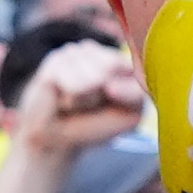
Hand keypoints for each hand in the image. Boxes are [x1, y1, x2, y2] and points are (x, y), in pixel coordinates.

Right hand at [6, 37, 143, 150]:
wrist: (57, 142)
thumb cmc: (95, 125)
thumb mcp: (131, 114)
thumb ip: (134, 95)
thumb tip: (108, 84)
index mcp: (122, 59)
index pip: (137, 66)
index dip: (129, 94)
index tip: (115, 106)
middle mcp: (98, 50)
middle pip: (113, 66)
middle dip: (104, 95)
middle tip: (91, 105)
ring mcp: (75, 52)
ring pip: (95, 78)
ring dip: (87, 101)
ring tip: (76, 104)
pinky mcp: (55, 59)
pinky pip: (75, 85)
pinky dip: (72, 101)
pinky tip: (63, 99)